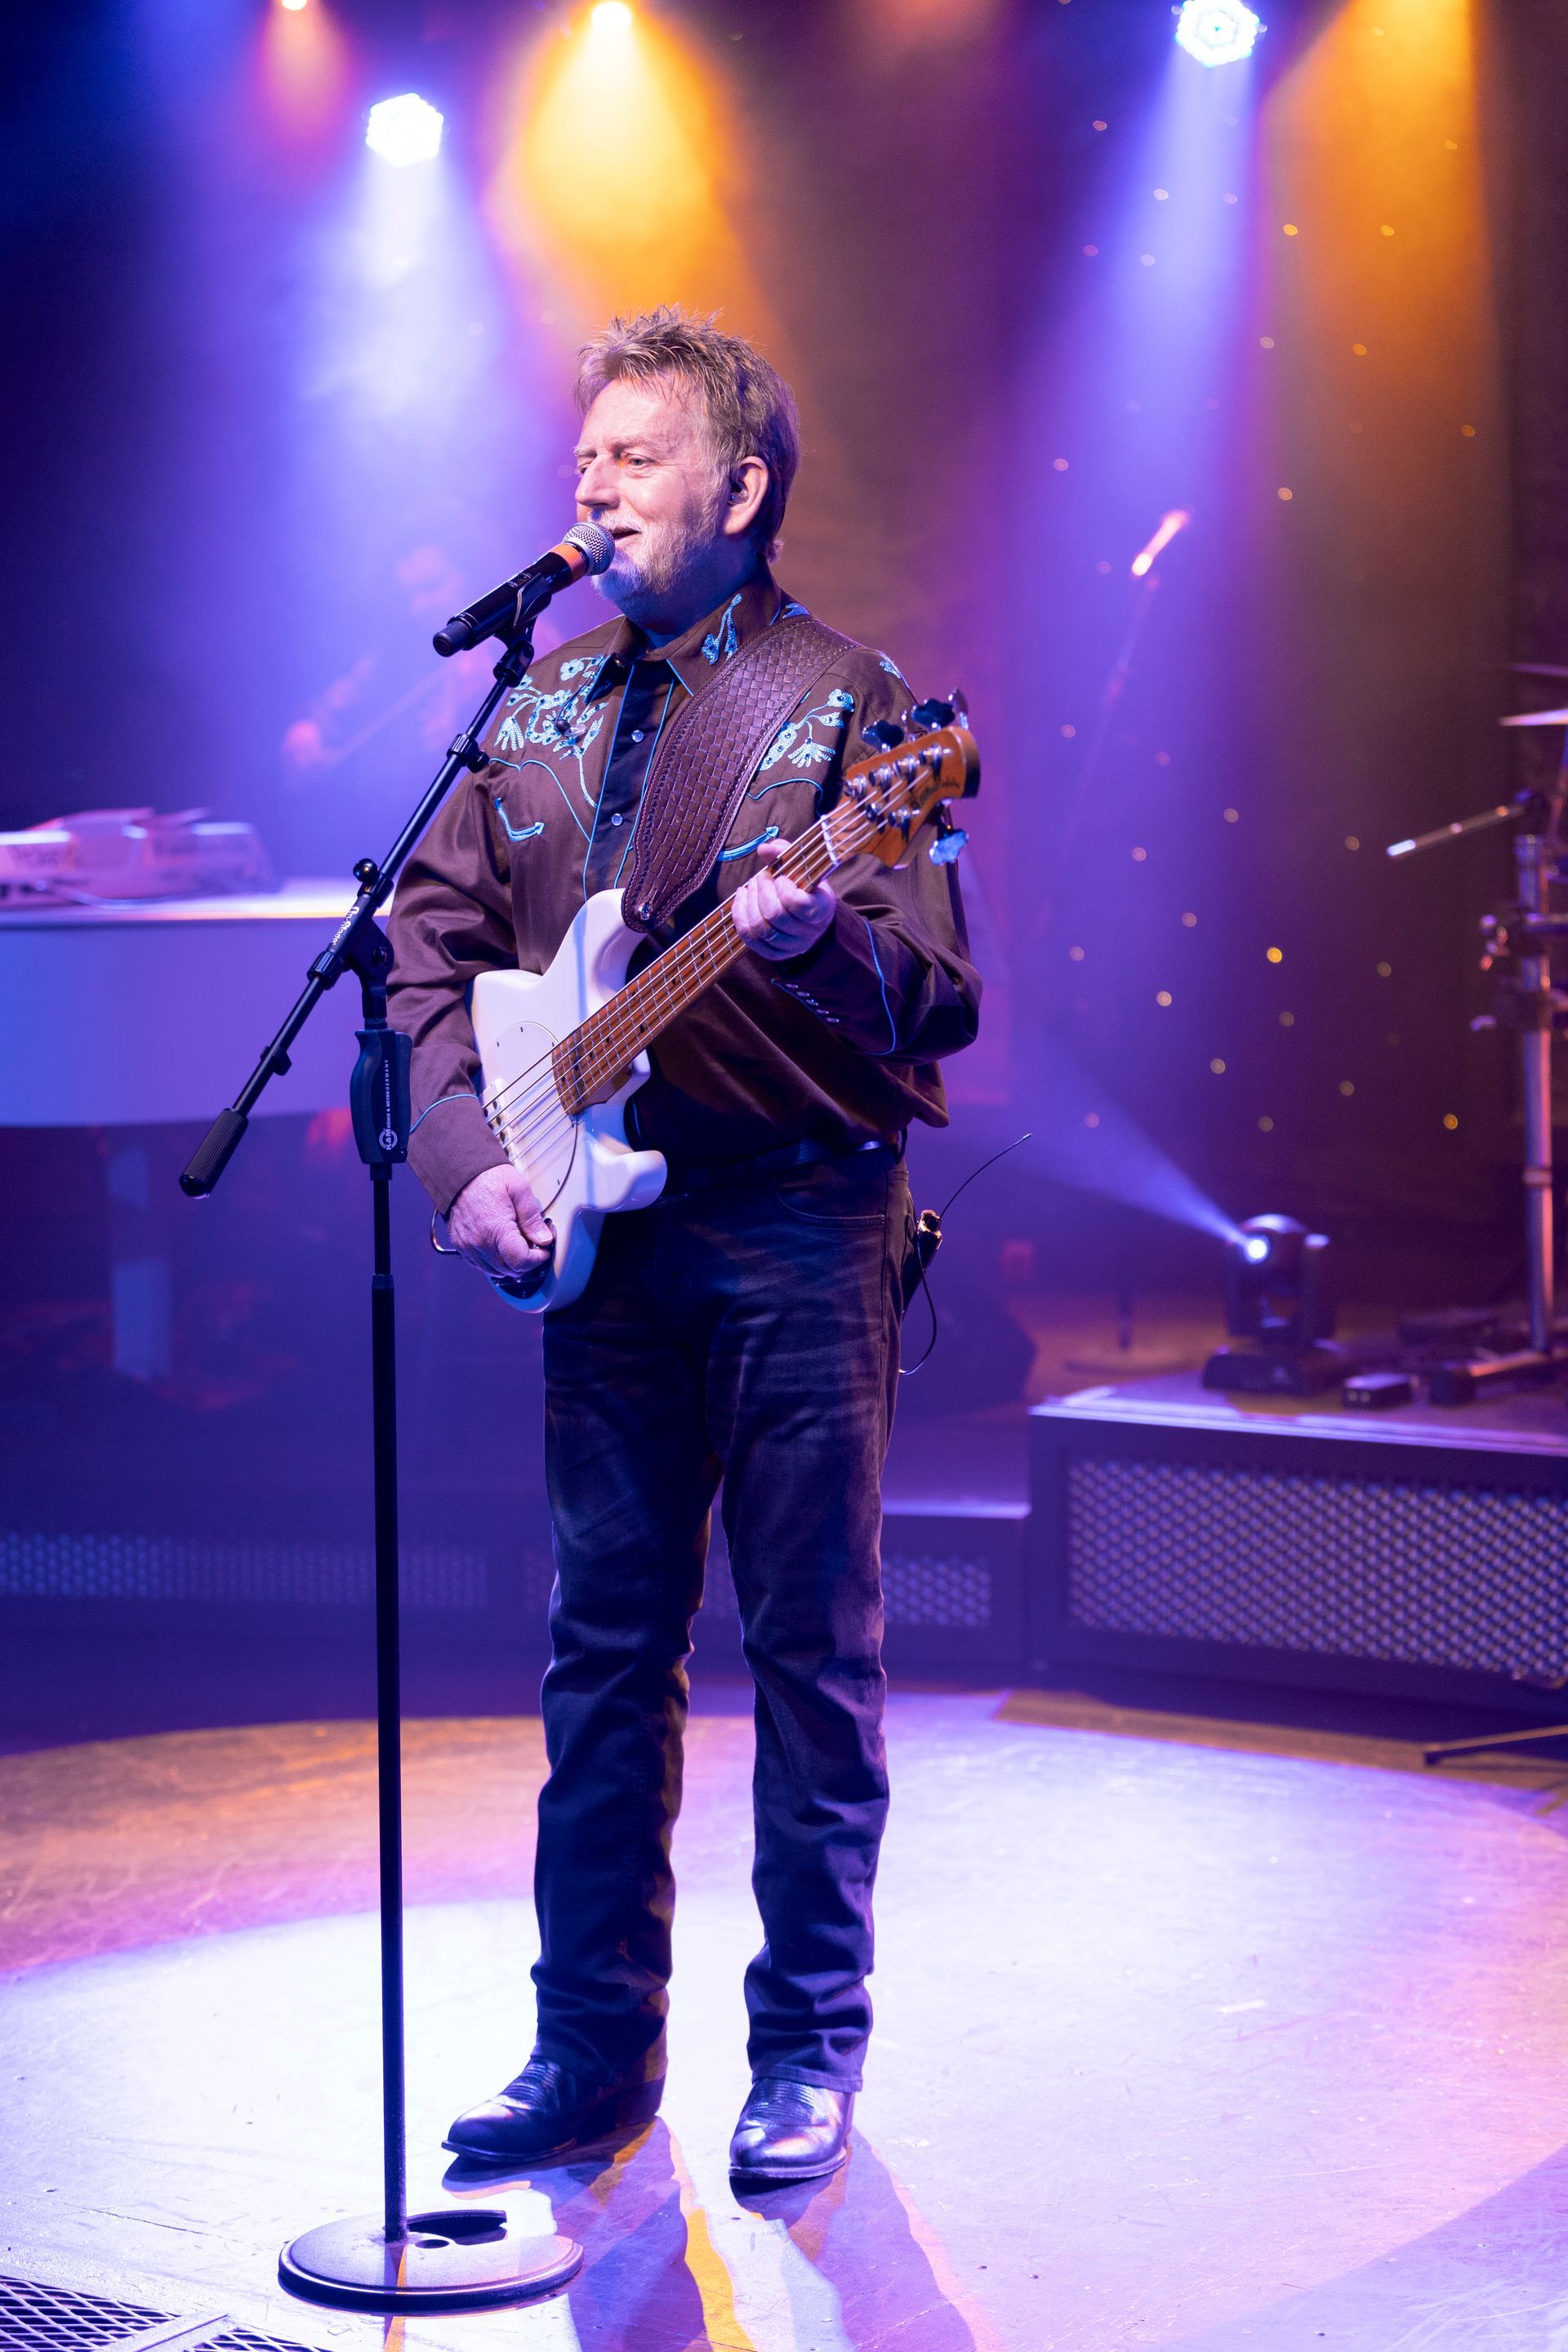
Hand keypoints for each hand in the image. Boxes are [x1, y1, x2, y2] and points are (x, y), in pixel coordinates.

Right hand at [448, 1163, 553, 1277]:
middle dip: (525, 1262)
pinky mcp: (460, 1246)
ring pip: (495, 1271)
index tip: (543, 1250)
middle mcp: (479, 1242)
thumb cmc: (489, 1178)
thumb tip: (544, 1239)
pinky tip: (501, 1247)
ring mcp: (468, 1246)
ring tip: (516, 1245)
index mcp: (496, 1228)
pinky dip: (494, 1262)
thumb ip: (532, 1218)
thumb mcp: (519, 1189)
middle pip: (509, 1270)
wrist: (460, 1174)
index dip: (536, 1259)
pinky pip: (480, 1265)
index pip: (520, 1261)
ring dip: (510, 1264)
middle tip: (532, 1246)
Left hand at [731, 838, 835, 961]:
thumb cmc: (804, 884)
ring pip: (761, 929)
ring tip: (749, 887)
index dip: (783, 888)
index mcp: (822, 909)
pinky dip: (740, 917)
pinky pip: (751, 940)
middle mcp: (810, 932)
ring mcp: (793, 946)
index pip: (798, 904)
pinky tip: (741, 899)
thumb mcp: (800, 865)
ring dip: (749, 903)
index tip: (781, 877)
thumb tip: (763, 849)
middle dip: (761, 892)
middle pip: (775, 915)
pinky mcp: (776, 954)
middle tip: (759, 878)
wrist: (810, 910)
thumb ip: (784, 853)